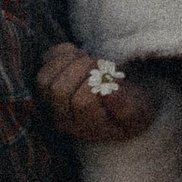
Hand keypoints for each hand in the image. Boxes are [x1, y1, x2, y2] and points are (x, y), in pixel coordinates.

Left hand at [37, 42, 159, 143]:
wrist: (122, 105)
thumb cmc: (132, 109)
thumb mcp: (139, 114)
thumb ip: (126, 108)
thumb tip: (110, 92)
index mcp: (88, 128)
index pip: (82, 102)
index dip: (97, 82)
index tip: (111, 76)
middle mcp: (65, 120)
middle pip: (59, 90)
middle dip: (81, 68)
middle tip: (100, 63)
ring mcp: (52, 104)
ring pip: (45, 80)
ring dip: (68, 61)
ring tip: (88, 58)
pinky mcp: (46, 86)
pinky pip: (43, 66)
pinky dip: (60, 53)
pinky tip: (78, 54)